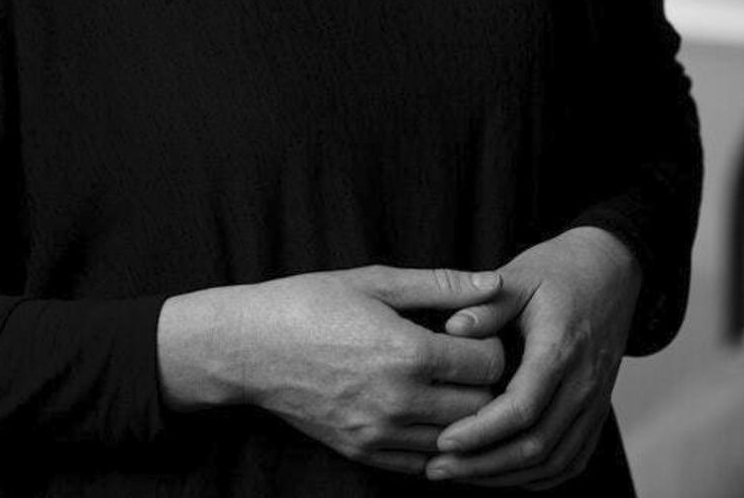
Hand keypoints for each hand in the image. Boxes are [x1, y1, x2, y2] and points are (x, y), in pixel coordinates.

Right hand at [230, 264, 508, 477]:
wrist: (249, 347)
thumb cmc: (309, 302)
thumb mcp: (374, 281)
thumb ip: (440, 284)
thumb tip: (495, 284)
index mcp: (407, 353)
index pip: (488, 364)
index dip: (490, 344)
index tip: (474, 331)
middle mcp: (399, 402)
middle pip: (482, 407)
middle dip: (484, 383)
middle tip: (468, 359)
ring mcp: (381, 434)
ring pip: (457, 441)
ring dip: (463, 416)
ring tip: (449, 384)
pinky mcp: (364, 452)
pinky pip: (424, 464)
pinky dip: (436, 443)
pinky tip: (426, 413)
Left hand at [421, 227, 641, 488]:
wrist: (609, 271)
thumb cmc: (558, 272)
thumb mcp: (519, 275)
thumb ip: (487, 305)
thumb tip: (451, 329)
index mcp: (560, 350)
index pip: (521, 409)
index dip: (480, 431)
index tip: (443, 439)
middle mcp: (583, 384)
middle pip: (536, 446)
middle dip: (484, 464)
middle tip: (439, 468)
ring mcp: (595, 401)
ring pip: (554, 461)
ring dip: (506, 475)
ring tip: (462, 474)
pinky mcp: (597, 410)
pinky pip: (572, 459)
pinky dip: (538, 475)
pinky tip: (503, 473)